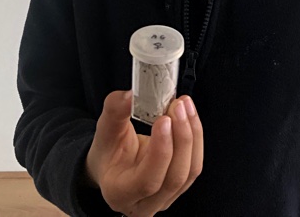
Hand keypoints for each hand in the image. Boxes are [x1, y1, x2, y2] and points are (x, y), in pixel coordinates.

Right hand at [84, 90, 202, 216]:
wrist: (113, 164)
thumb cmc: (108, 152)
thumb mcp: (104, 131)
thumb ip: (114, 112)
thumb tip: (127, 96)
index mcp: (121, 193)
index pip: (147, 181)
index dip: (161, 151)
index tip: (164, 119)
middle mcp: (145, 203)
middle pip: (174, 177)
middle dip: (181, 138)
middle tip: (178, 106)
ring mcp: (165, 198)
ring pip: (189, 172)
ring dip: (192, 135)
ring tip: (185, 106)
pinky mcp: (179, 186)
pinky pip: (194, 164)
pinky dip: (195, 137)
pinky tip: (189, 115)